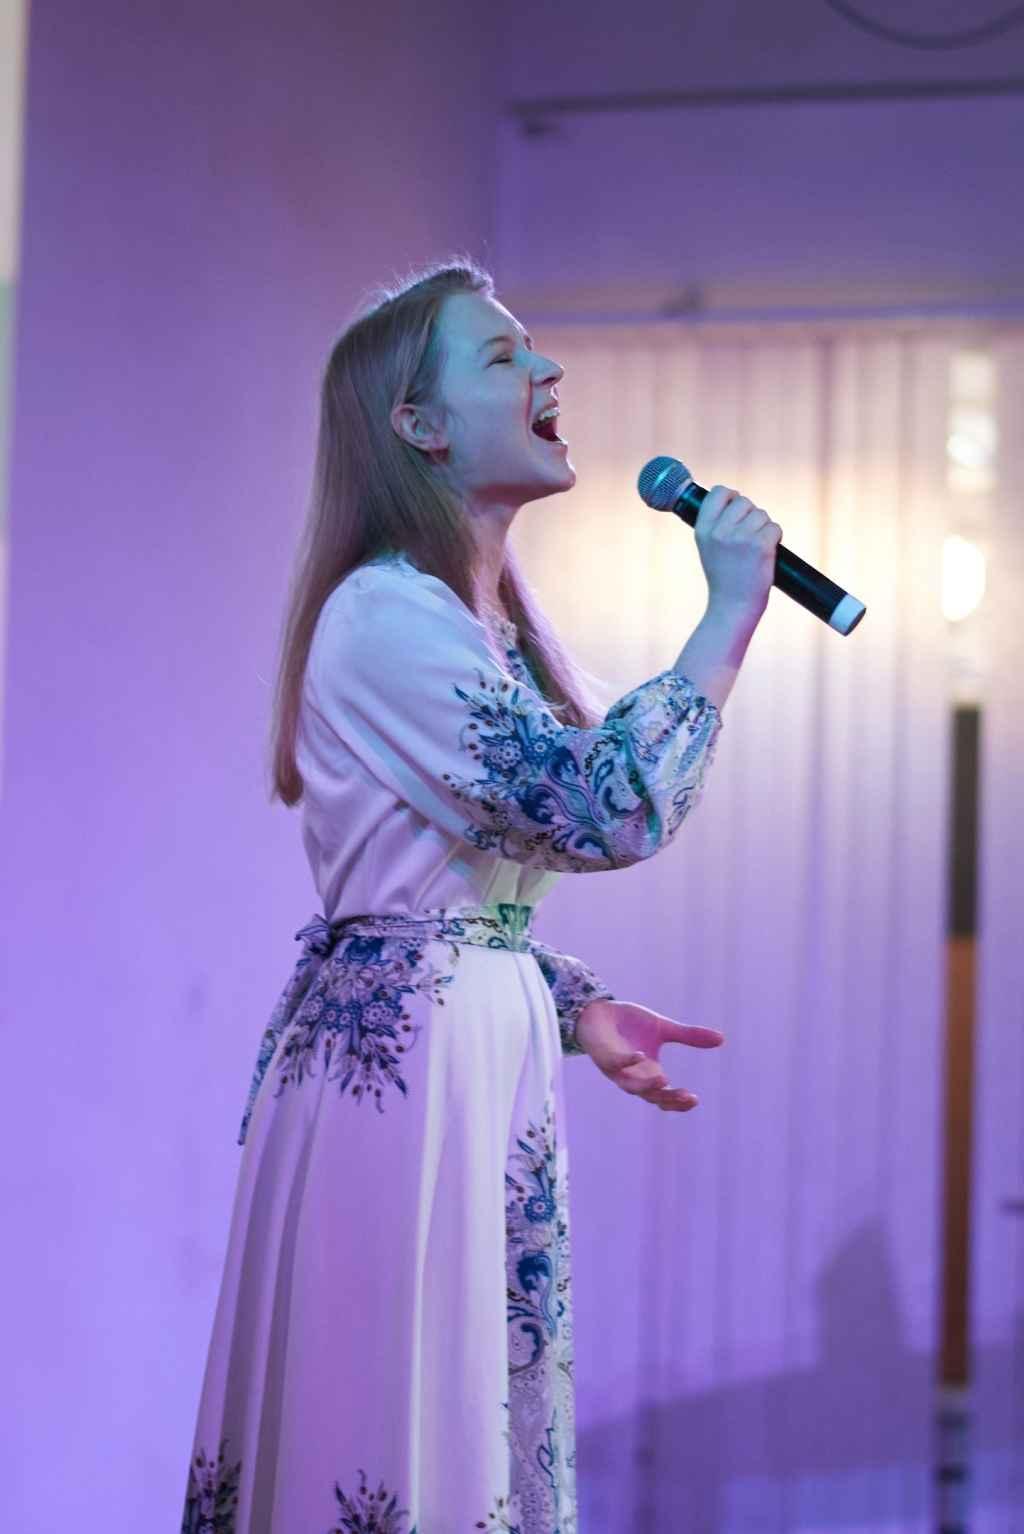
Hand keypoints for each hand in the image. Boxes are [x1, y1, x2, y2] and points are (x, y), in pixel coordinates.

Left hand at [574, 998, 723, 1112]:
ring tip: (665, 1079)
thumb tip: (722, 1039)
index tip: (695, 1099)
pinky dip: (627, 1062)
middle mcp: (633, 1076)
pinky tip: (641, 1056)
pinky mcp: (603, 1055)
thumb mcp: (663, 1028)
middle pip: (651, 1096)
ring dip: (646, 1085)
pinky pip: (615, 1063)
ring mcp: (616, 1068)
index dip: (678, 1102)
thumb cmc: (629, 1024)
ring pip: (631, 1086)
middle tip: (687, 1096)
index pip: (664, 1097)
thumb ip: (689, 1036)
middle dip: (668, 1098)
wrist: (597, 1011)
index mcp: (649, 1073)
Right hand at [695, 483, 782, 616]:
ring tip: (755, 549)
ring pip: (762, 514)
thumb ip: (716, 523)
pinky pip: (775, 528)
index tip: (736, 508)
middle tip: (748, 537)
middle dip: (751, 515)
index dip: (731, 496)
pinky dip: (775, 538)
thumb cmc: (724, 578)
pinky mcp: (760, 545)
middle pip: (745, 502)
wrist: (733, 606)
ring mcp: (740, 538)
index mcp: (703, 530)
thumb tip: (733, 497)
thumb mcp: (708, 547)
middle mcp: (719, 531)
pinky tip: (766, 554)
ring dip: (764, 528)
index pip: (718, 492)